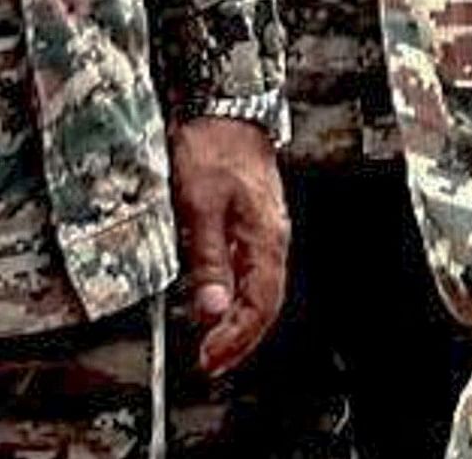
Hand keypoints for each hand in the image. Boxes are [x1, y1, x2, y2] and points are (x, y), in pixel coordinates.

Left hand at [168, 117, 288, 378]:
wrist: (225, 110)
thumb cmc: (212, 151)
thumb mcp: (199, 207)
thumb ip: (207, 261)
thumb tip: (210, 309)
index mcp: (265, 238)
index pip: (260, 304)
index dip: (236, 337)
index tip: (209, 359)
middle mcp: (273, 238)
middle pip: (267, 302)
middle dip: (241, 338)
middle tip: (211, 363)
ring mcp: (266, 230)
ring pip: (262, 288)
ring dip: (240, 320)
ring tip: (215, 342)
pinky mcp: (254, 222)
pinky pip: (254, 270)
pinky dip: (238, 296)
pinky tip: (220, 301)